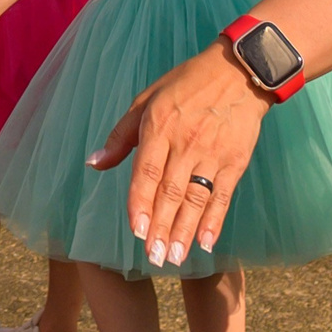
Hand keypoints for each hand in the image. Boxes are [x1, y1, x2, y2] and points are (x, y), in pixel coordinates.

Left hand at [92, 41, 268, 265]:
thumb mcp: (145, 101)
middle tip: (153, 257)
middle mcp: (185, 143)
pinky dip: (214, 220)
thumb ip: (121, 136)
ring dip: (184, 231)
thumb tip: (94, 163)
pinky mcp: (235, 161)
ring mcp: (212, 154)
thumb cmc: (184, 85)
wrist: (237, 73)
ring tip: (174, 257)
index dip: (140, 203)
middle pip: (171, 192)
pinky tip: (206, 243)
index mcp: (159, 127)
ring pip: (195, 199)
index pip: (147, 172)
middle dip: (160, 227)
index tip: (135, 230)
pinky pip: (222, 196)